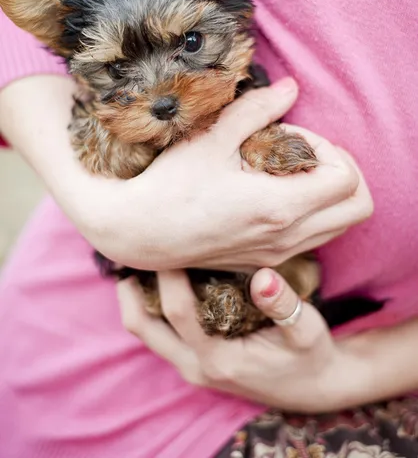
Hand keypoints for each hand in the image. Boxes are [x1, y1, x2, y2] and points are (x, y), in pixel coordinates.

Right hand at [82, 77, 371, 269]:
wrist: (137, 233)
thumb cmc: (169, 185)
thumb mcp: (211, 139)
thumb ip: (257, 110)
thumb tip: (292, 88)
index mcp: (279, 207)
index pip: (347, 179)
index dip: (330, 149)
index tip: (293, 137)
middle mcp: (287, 237)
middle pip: (358, 208)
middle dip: (344, 172)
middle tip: (305, 153)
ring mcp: (277, 255)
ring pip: (341, 226)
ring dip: (329, 194)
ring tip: (288, 172)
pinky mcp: (265, 263)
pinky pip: (314, 239)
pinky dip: (312, 214)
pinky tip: (273, 195)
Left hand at [117, 268, 371, 412]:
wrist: (312, 389)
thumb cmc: (310, 356)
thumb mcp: (308, 331)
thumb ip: (284, 305)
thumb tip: (263, 276)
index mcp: (219, 359)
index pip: (177, 311)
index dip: (167, 273)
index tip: (165, 238)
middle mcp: (196, 366)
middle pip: (141, 325)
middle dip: (131, 288)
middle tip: (133, 248)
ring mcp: (191, 367)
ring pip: (145, 331)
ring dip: (137, 296)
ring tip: (142, 258)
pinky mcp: (193, 363)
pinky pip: (158, 333)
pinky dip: (152, 305)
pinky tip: (163, 279)